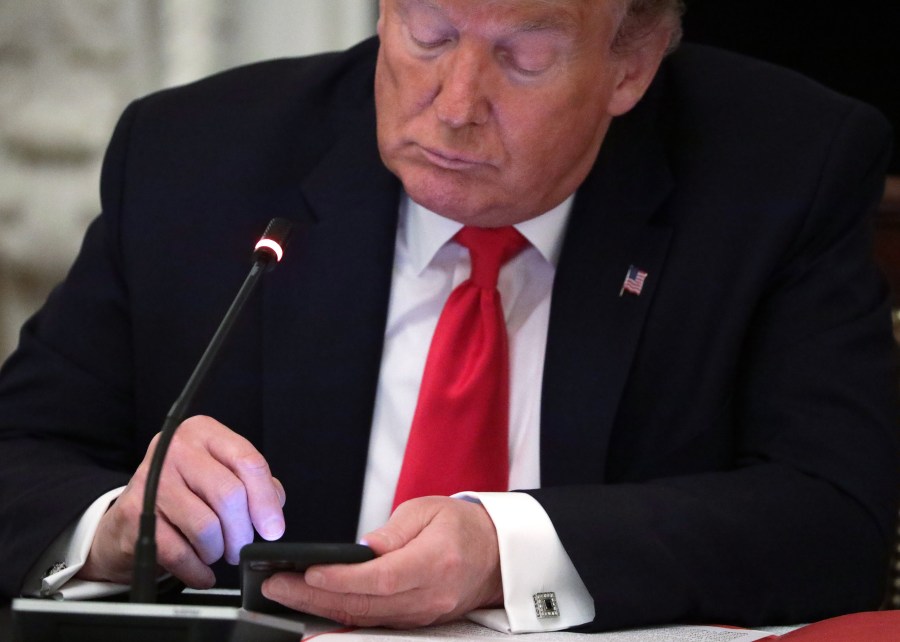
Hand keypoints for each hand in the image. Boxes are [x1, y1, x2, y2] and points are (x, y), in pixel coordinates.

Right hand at [77, 415, 285, 587]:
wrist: (131, 516)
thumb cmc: (187, 492)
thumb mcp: (221, 473)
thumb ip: (253, 485)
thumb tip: (271, 512)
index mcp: (204, 432)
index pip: (248, 461)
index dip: (265, 500)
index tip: (273, 529)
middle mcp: (176, 449)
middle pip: (229, 495)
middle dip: (242, 531)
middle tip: (241, 547)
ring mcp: (152, 480)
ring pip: (206, 527)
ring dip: (218, 551)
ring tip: (215, 551)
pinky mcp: (135, 515)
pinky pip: (180, 553)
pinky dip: (198, 571)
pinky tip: (202, 572)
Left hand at [261, 496, 502, 627]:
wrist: (497, 554)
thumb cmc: (464, 526)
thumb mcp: (427, 511)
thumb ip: (391, 533)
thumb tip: (356, 552)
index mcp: (436, 562)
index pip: (380, 578)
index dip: (340, 579)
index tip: (306, 572)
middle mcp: (430, 596)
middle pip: (365, 605)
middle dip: (314, 598)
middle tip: (276, 586)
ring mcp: (425, 616)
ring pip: (365, 620)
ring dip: (321, 610)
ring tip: (285, 595)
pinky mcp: (419, 623)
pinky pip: (375, 624)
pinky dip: (343, 618)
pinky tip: (314, 611)